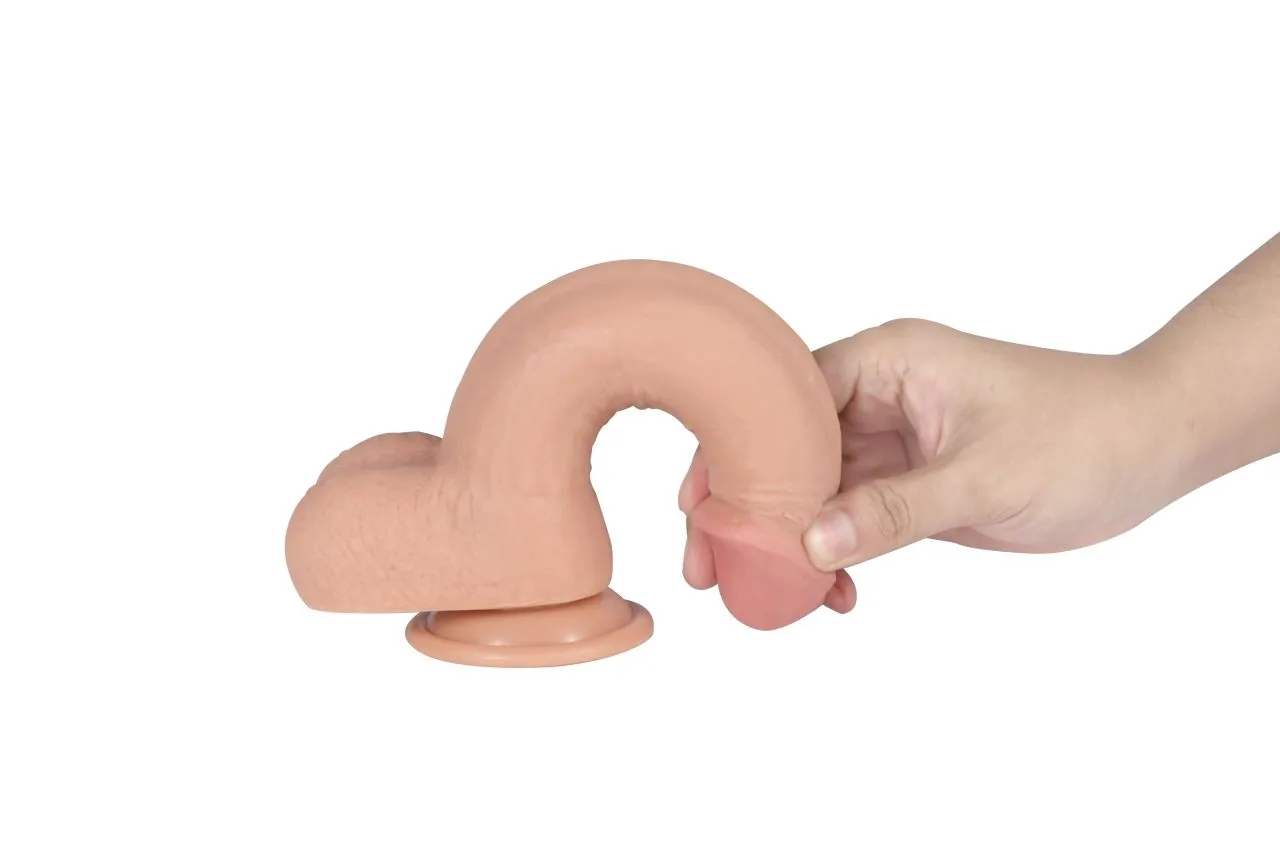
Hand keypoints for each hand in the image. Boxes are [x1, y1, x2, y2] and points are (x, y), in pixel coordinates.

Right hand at [679, 318, 1178, 586]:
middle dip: (748, 507)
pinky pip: (853, 519)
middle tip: (708, 567)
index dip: (734, 449)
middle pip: (786, 449)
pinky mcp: (911, 484)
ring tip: (767, 596)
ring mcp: (893, 442)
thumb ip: (897, 510)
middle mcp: (879, 396)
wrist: (1151, 446)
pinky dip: (837, 555)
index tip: (699, 505)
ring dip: (790, 541)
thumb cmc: (1082, 434)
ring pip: (815, 490)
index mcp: (888, 362)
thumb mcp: (986, 476)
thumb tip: (811, 545)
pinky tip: (837, 594)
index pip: (784, 399)